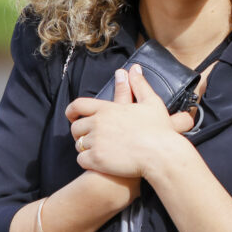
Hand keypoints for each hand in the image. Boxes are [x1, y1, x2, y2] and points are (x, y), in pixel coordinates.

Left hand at [66, 65, 194, 178]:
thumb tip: (134, 69)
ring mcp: (96, 142)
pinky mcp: (97, 160)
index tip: (72, 116)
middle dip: (80, 133)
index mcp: (107, 109)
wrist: (160, 155)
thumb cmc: (158, 130)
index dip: (71, 111)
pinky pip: (82, 160)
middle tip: (90, 138)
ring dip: (86, 148)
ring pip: (79, 145)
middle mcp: (98, 124)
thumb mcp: (151, 102)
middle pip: (76, 128)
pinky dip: (88, 162)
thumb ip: (139, 85)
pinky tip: (99, 163)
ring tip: (99, 150)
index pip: (78, 105)